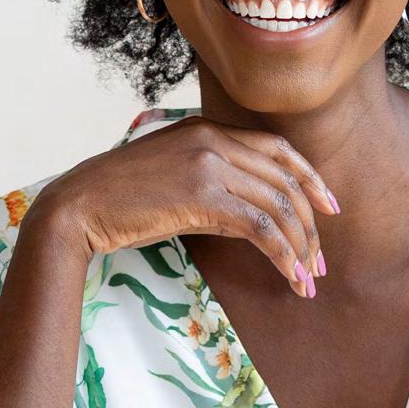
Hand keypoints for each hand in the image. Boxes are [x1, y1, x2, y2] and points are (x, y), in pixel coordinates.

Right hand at [33, 116, 338, 297]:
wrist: (79, 205)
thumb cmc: (121, 202)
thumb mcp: (177, 184)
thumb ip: (219, 192)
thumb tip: (260, 224)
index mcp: (208, 128)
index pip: (277, 148)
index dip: (310, 178)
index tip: (329, 209)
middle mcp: (214, 138)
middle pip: (284, 179)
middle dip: (311, 224)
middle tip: (321, 262)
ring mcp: (208, 162)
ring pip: (277, 204)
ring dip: (300, 246)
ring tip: (308, 279)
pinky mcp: (201, 194)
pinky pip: (259, 225)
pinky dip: (282, 253)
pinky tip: (289, 276)